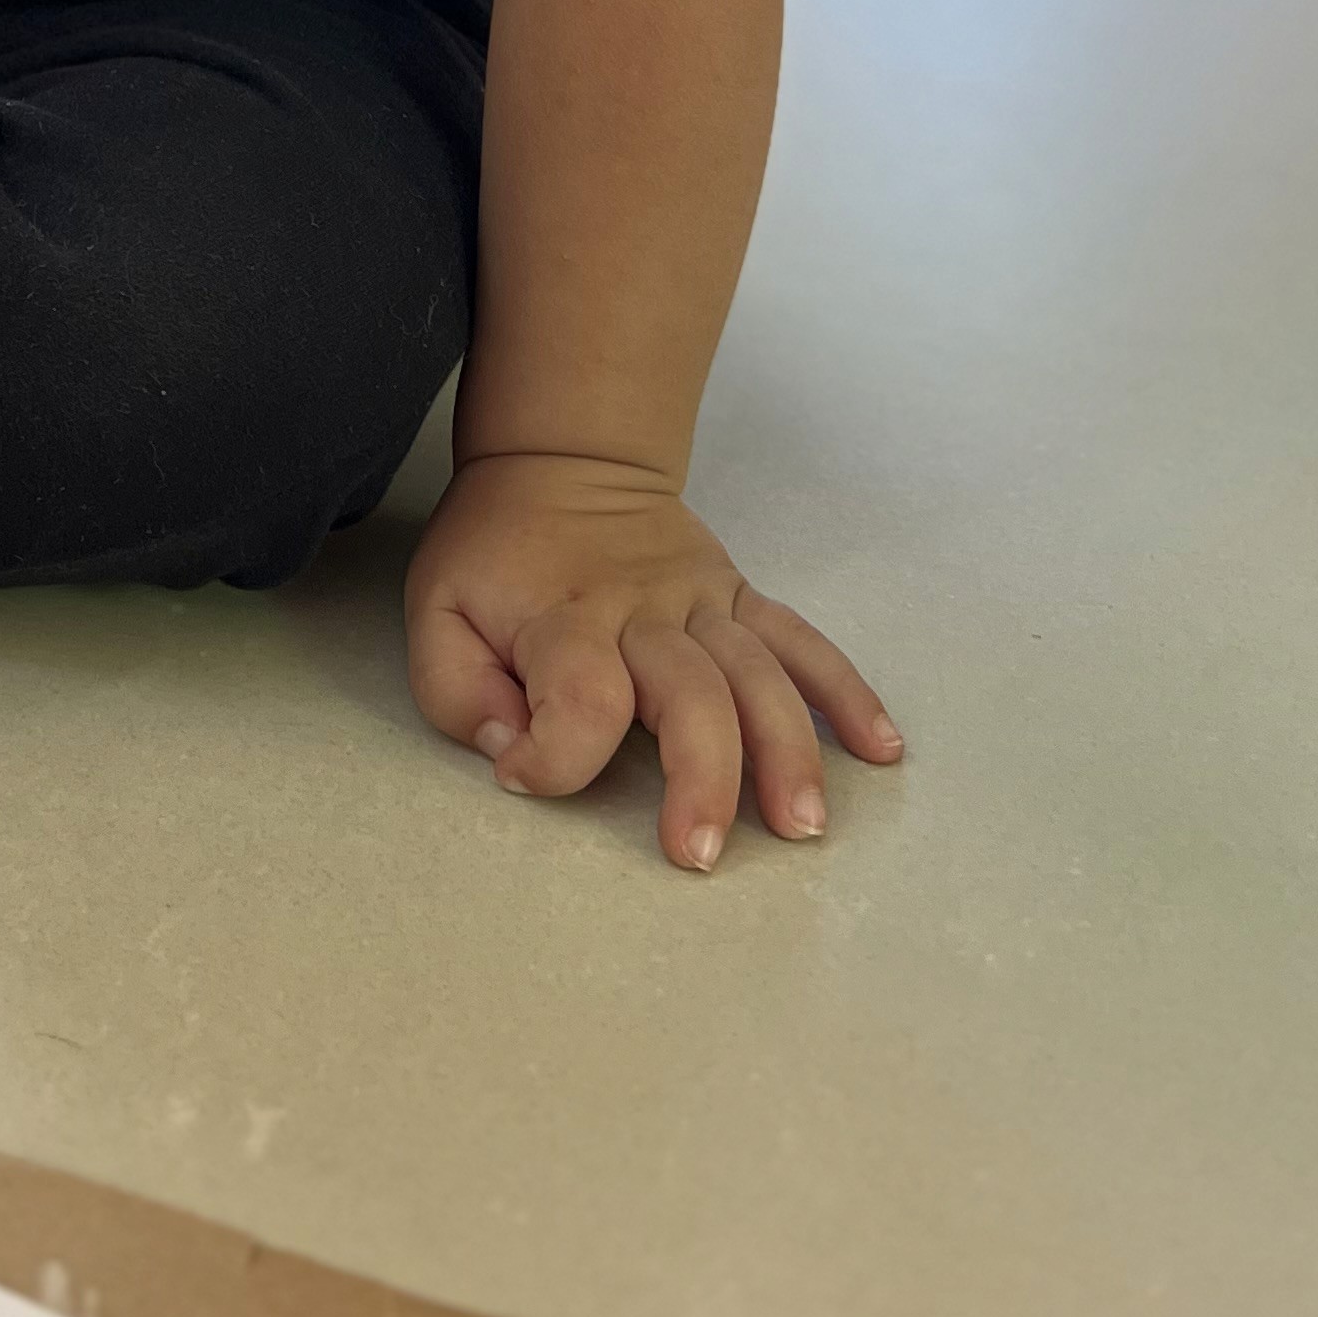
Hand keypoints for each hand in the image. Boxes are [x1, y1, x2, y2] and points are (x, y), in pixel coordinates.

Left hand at [404, 450, 901, 870]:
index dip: (554, 756)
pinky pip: (802, 642)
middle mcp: (643, 613)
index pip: (578, 700)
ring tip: (801, 824)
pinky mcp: (739, 597)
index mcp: (564, 620)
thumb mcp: (437, 611)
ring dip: (787, 751)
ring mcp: (703, 602)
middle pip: (690, 696)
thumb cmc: (495, 555)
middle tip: (700, 854)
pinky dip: (846, 692)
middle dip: (703, 780)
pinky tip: (880, 748)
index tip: (521, 776)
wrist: (559, 462)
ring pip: (759, 676)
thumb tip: (512, 751)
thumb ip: (458, 690)